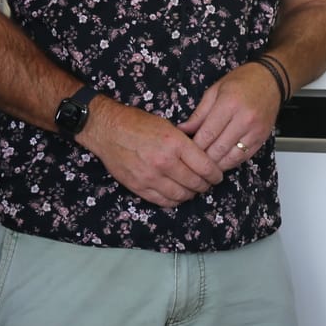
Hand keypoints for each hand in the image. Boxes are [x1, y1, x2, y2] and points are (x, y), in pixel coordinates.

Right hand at [81, 97, 227, 207]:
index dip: (215, 175)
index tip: (217, 176)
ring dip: (190, 194)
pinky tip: (176, 194)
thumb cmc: (138, 123)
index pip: (205, 167)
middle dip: (205, 185)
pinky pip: (163, 201)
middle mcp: (164, 162)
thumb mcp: (168, 126)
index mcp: (174, 143)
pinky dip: (174, 200)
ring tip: (192, 189)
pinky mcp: (138, 187)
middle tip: (207, 183)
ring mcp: (150, 177)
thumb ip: (185, 144)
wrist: (108, 129)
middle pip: (196, 183)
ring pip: (181, 195)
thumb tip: (203, 158)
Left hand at [181, 63, 283, 171]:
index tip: (186, 149)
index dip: (194, 146)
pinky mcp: (262, 138)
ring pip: (231, 157)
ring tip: (205, 163)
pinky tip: (221, 161)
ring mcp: (255, 130)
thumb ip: (199, 113)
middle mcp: (244, 119)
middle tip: (193, 159)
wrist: (271, 79)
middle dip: (203, 157)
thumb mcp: (215, 90)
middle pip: (218, 148)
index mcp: (229, 104)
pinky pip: (244, 157)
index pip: (207, 134)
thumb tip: (183, 129)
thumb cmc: (243, 81)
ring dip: (216, 163)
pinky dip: (230, 162)